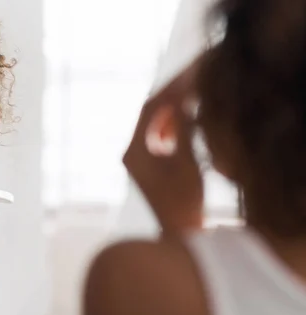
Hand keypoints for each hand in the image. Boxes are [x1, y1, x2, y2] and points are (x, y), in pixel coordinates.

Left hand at [123, 59, 203, 233]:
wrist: (178, 232)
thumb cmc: (183, 202)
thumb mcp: (187, 163)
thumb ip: (184, 131)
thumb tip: (182, 102)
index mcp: (133, 150)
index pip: (150, 108)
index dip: (171, 89)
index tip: (189, 75)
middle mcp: (129, 152)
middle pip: (149, 112)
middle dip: (171, 95)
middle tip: (192, 78)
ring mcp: (136, 158)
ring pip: (152, 122)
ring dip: (172, 109)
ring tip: (192, 95)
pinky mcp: (145, 164)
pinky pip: (155, 134)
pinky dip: (171, 124)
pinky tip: (186, 120)